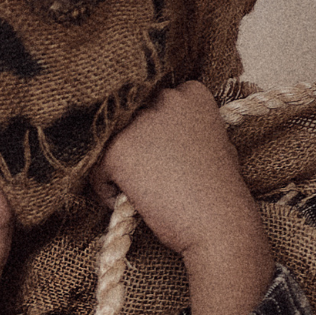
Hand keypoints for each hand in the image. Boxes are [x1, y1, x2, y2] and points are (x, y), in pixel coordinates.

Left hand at [95, 82, 271, 314]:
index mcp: (190, 92)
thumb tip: (155, 130)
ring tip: (142, 188)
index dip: (151, 127)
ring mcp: (139, 122)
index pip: (152, 99)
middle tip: (148, 172)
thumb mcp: (210, 140)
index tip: (161, 151)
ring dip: (117, 163)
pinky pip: (96, 169)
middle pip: (128, 116)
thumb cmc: (218, 190)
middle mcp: (163, 97)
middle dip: (132, 142)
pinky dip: (106, 187)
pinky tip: (131, 200)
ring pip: (109, 140)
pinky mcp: (117, 149)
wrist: (219, 222)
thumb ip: (182, 126)